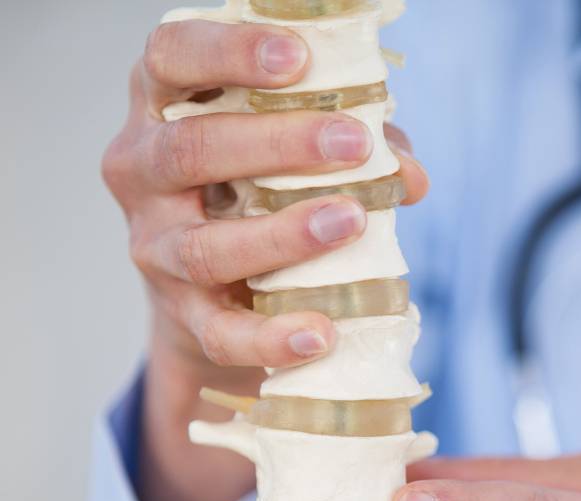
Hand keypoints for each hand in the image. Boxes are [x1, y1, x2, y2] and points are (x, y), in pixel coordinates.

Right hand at [104, 19, 427, 500]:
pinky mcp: (183, 317)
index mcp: (162, 109)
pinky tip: (322, 333)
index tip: (299, 59)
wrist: (212, 296)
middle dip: (278, 144)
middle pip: (194, 150)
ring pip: (206, 248)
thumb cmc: (254, 196)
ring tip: (350, 221)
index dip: (229, 53)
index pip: (172, 58)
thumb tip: (408, 175)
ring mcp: (155, 250)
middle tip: (354, 144)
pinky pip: (223, 332)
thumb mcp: (286, 156)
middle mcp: (142, 174)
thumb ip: (347, 150)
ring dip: (283, 235)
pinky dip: (273, 337)